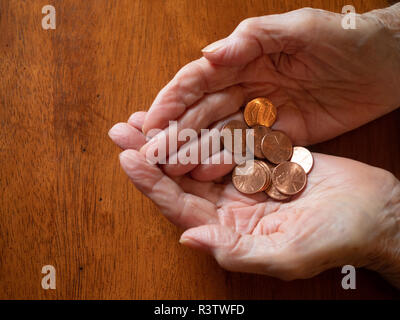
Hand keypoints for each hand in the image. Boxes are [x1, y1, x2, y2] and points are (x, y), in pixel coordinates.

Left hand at [109, 115, 399, 286]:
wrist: (372, 212)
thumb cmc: (335, 238)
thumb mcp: (287, 253)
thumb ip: (238, 250)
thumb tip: (189, 239)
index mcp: (231, 230)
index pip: (181, 207)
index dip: (153, 183)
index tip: (129, 158)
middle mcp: (231, 206)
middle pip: (180, 179)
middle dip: (151, 155)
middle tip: (123, 130)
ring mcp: (244, 181)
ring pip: (197, 159)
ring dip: (172, 139)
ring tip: (145, 119)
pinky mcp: (260, 160)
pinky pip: (224, 144)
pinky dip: (205, 130)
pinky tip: (188, 115)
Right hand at [137, 5, 399, 179]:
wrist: (383, 65)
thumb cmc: (342, 38)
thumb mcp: (298, 28)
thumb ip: (252, 39)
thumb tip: (208, 54)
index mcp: (244, 59)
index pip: (198, 80)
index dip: (172, 100)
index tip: (150, 121)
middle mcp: (246, 87)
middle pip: (202, 112)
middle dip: (174, 131)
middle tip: (150, 153)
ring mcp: (261, 113)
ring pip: (220, 134)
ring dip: (194, 150)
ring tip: (171, 168)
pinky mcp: (280, 135)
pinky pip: (248, 150)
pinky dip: (226, 161)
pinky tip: (206, 173)